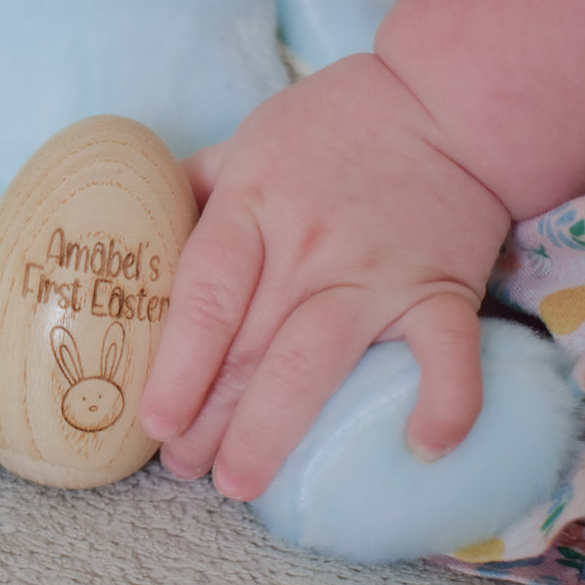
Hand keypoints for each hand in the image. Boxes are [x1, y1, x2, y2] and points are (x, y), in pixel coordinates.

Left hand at [138, 54, 511, 500]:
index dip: (176, 365)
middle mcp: (307, 245)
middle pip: (247, 345)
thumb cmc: (334, 124)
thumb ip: (194, 191)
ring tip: (241, 484)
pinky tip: (422, 449)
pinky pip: (447, 354)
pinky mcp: (443, 289)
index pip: (203, 296)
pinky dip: (444, 402)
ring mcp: (377, 271)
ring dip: (274, 429)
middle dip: (208, 419)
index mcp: (252, 205)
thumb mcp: (247, 139)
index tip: (153, 422)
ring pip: (318, 361)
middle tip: (184, 470)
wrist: (447, 100)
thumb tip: (136, 240)